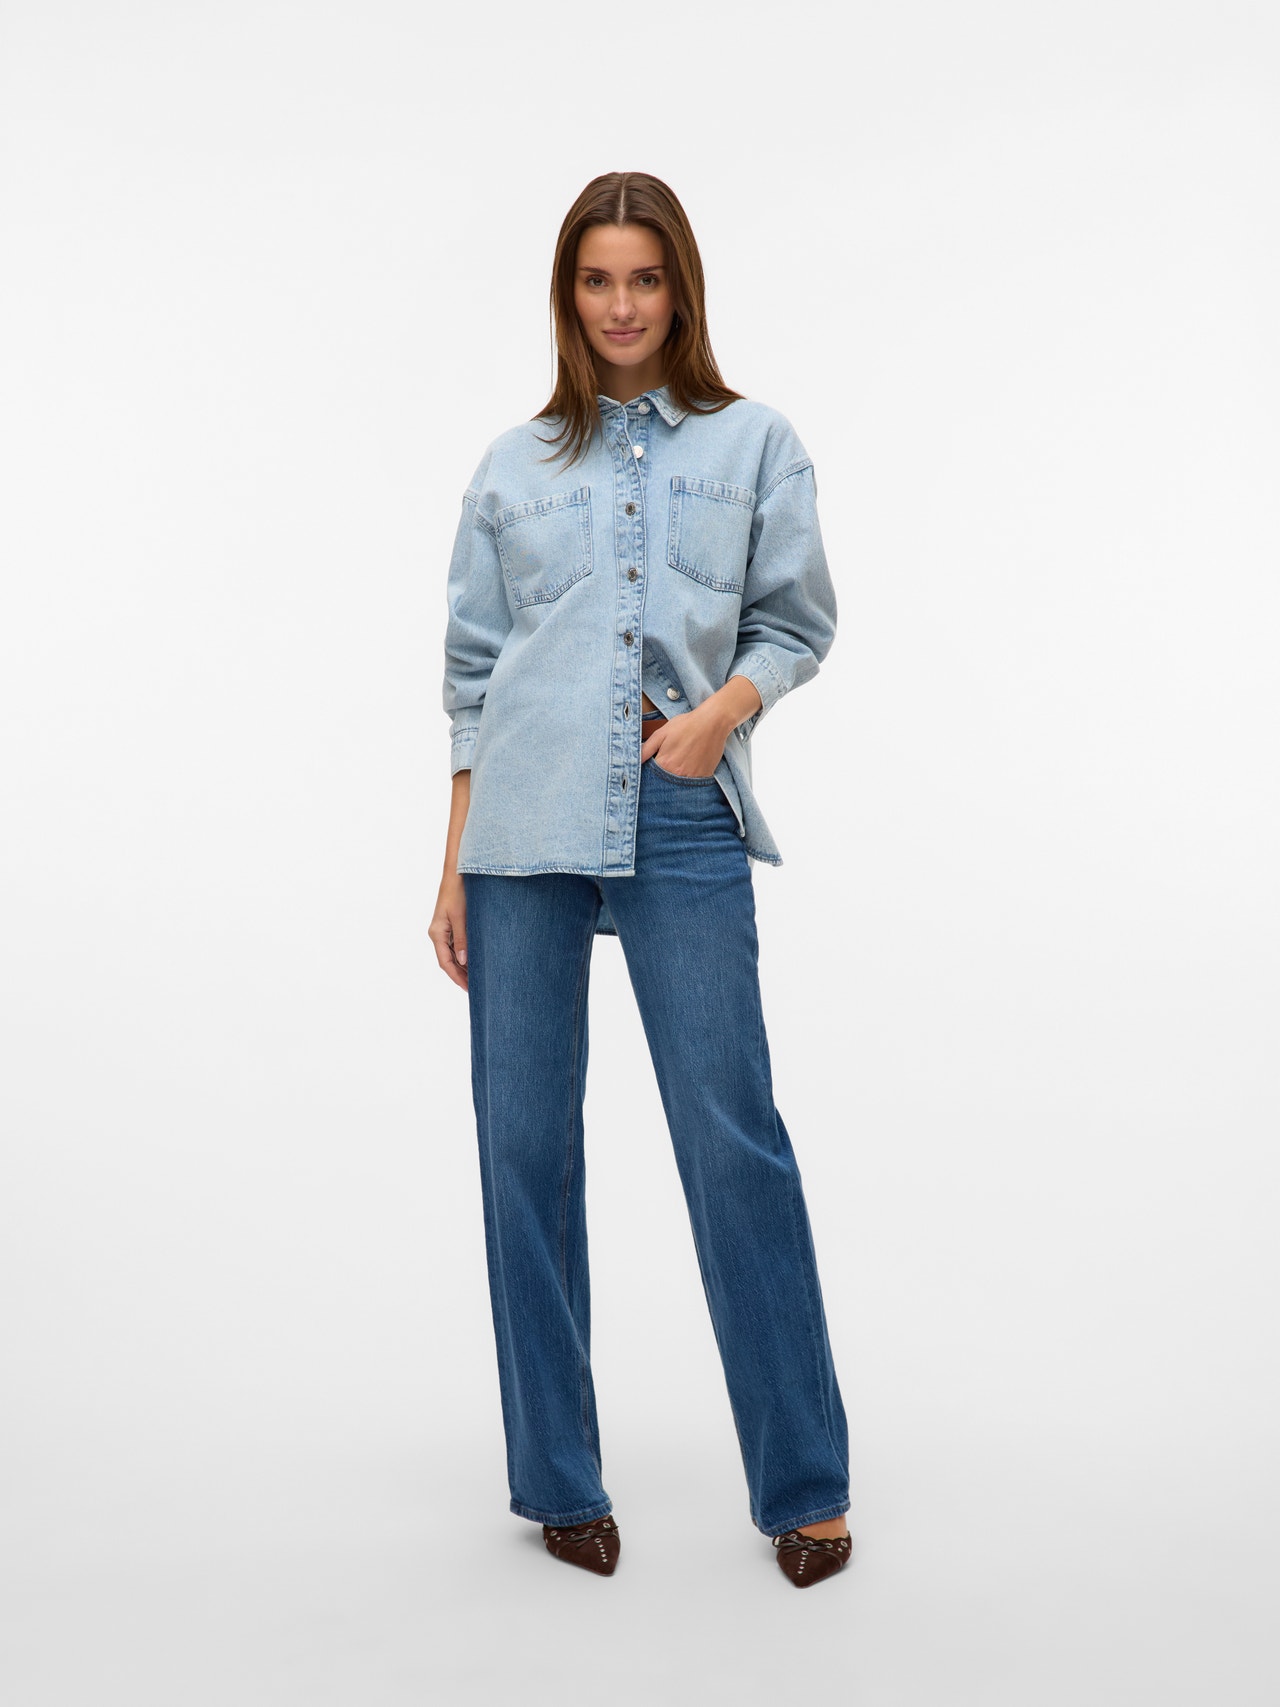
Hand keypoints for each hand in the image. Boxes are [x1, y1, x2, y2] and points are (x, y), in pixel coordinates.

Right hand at [430, 872, 468, 989]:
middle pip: (448, 961)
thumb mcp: (461, 917)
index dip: (456, 977)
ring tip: (477, 979)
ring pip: (453, 954)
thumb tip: (464, 962)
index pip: (445, 962)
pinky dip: (465, 955)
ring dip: (464, 966)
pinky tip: (476, 961)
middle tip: (476, 988)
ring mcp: (444, 930)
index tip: (467, 989)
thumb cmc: (458, 892)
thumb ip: (462, 939)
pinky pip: (457, 945)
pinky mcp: (451, 925)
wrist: (457, 872)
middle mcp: (438, 934)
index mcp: (437, 933)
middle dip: (461, 975)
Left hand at [641, 705, 726, 777]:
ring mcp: (691, 777)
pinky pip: (693, 784)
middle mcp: (677, 774)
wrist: (712, 722)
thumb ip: (646, 748)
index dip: (652, 772)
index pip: (651, 776)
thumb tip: (635, 760)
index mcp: (664, 763)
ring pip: (679, 785)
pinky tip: (691, 766)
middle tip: (672, 762)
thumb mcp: (662, 733)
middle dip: (664, 777)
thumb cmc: (686, 725)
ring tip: (682, 763)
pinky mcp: (704, 777)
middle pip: (665, 783)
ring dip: (677, 779)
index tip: (655, 766)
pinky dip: (690, 779)